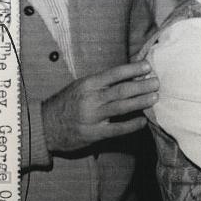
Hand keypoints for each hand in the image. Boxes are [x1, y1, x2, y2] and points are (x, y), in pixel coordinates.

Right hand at [41, 61, 159, 153]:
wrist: (44, 126)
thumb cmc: (66, 103)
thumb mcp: (80, 87)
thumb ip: (101, 83)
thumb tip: (129, 76)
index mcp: (88, 84)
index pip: (114, 73)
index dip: (132, 69)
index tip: (148, 66)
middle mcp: (91, 99)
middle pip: (121, 90)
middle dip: (141, 86)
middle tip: (157, 82)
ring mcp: (92, 117)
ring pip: (121, 107)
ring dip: (140, 102)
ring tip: (154, 97)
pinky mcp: (93, 134)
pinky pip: (117, 129)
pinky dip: (131, 125)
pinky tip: (143, 121)